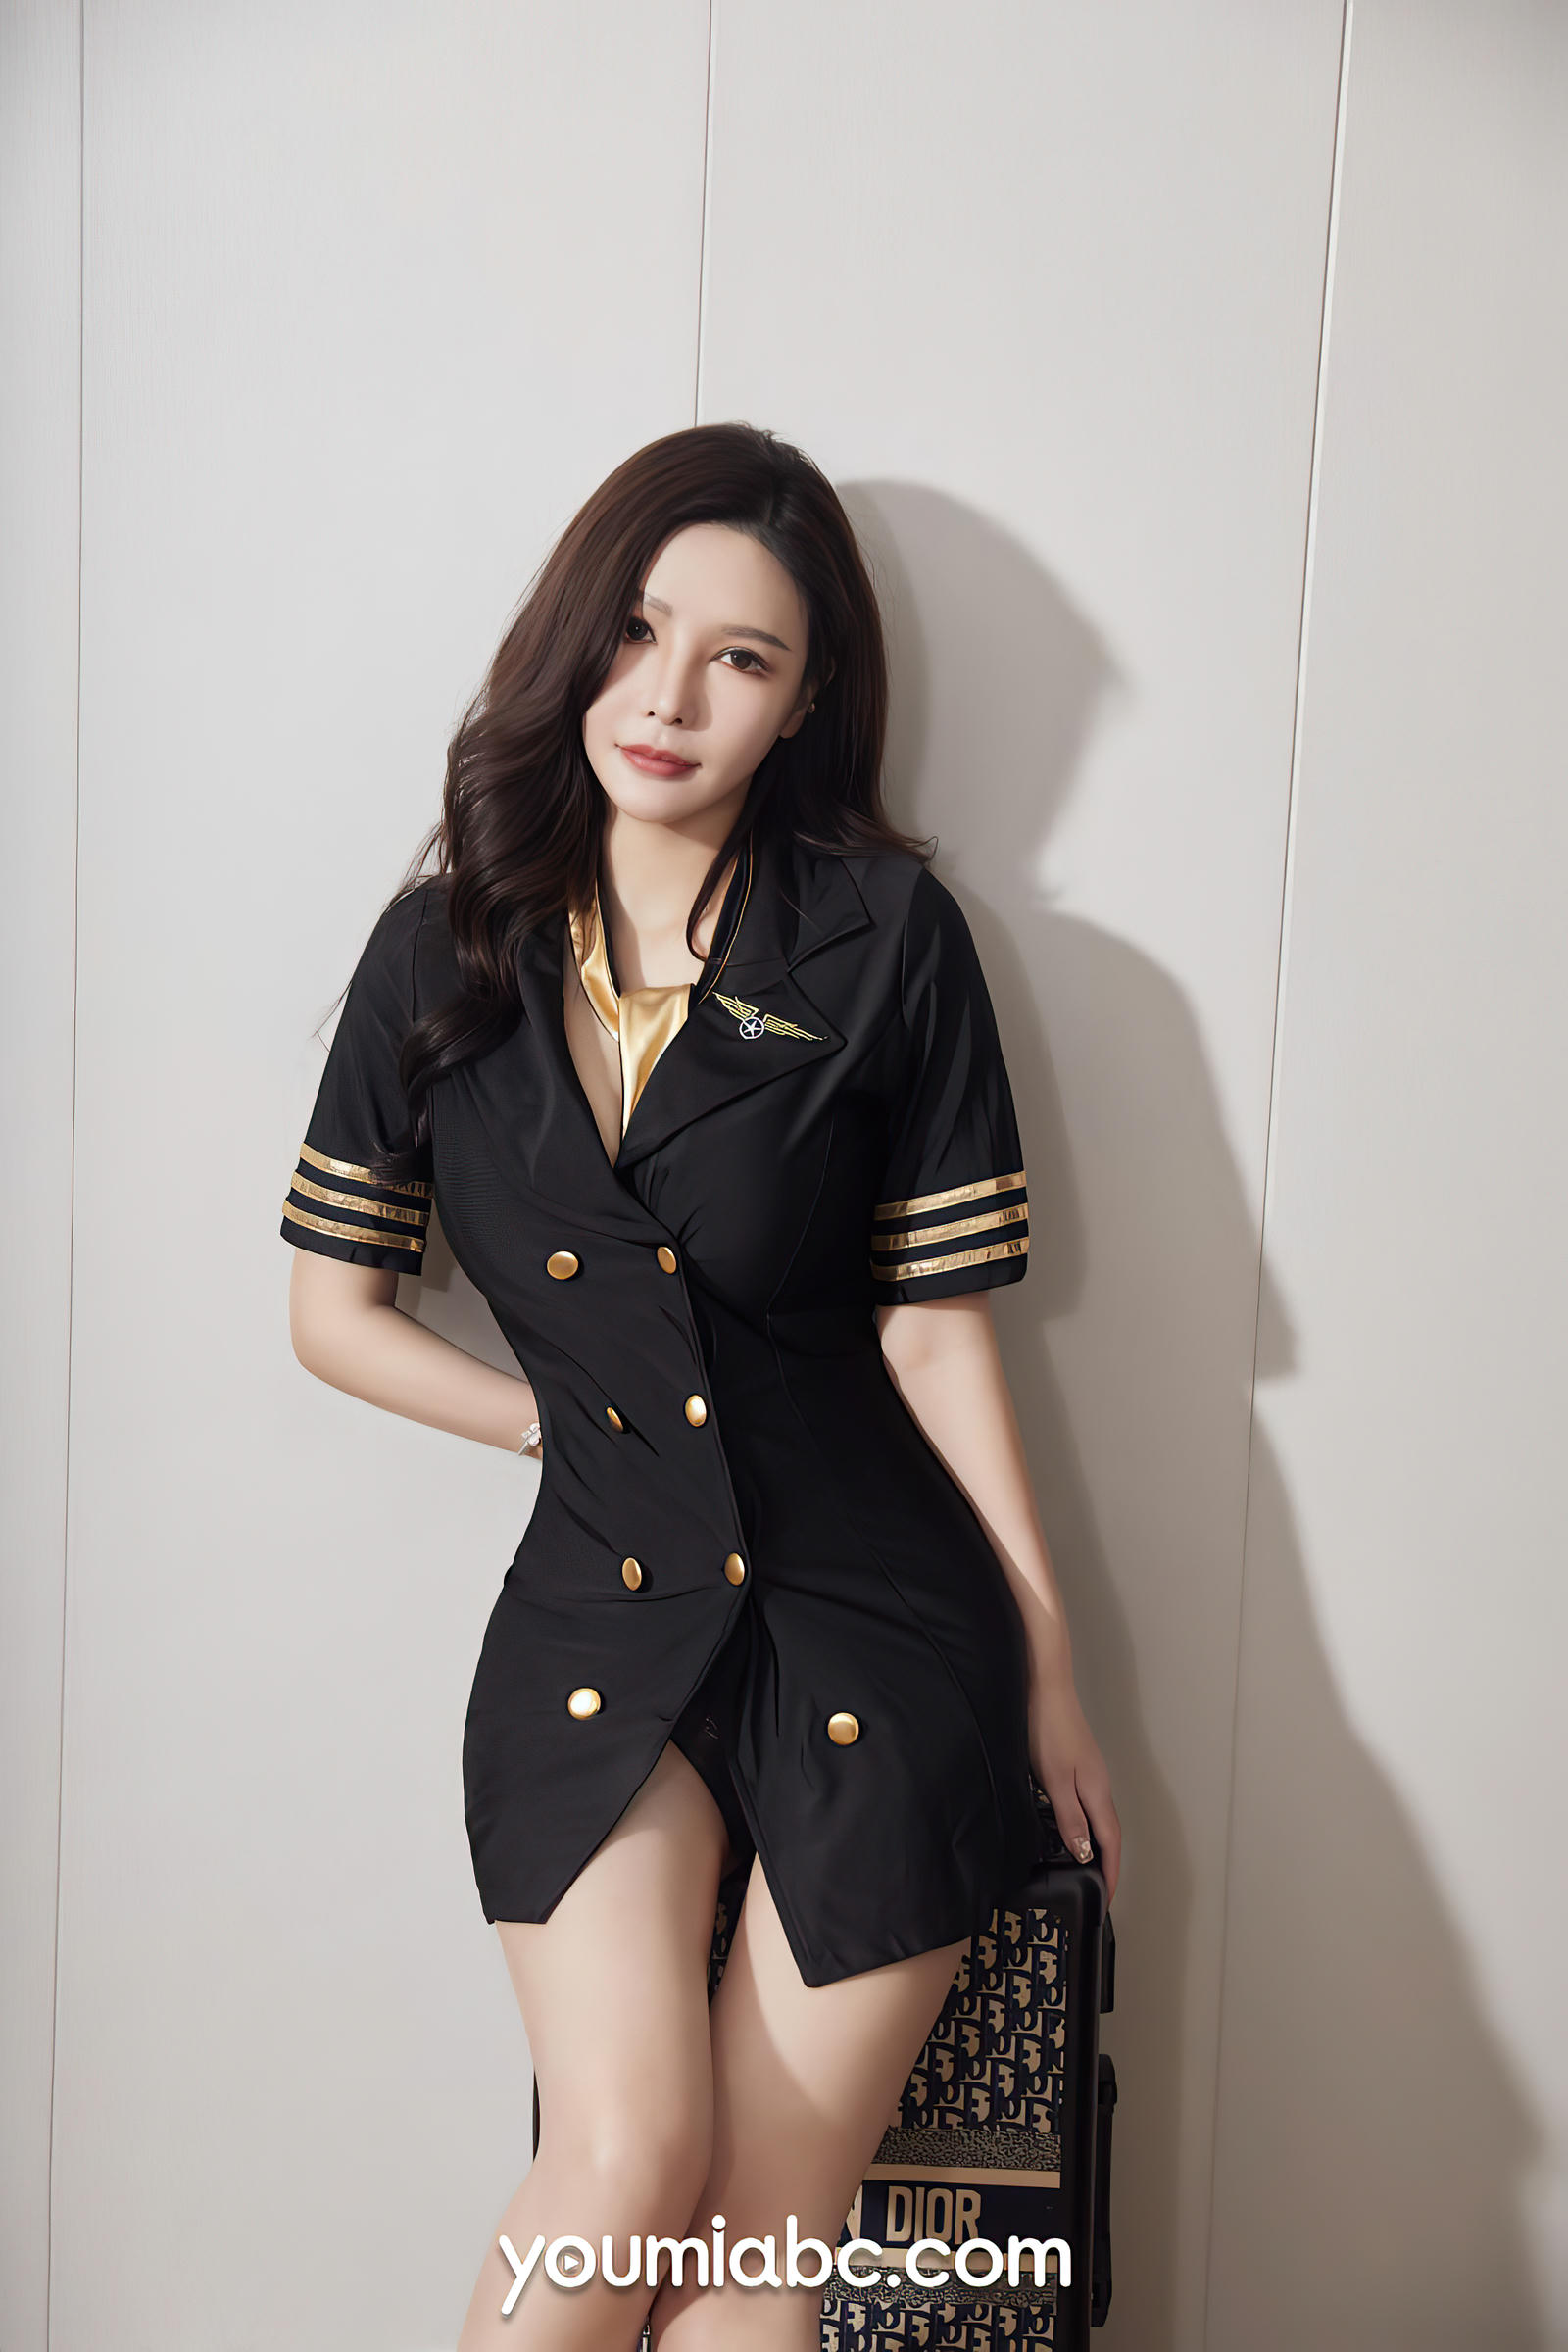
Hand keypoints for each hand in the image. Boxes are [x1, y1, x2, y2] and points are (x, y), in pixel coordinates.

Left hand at [1027, 1669, 1120, 1904]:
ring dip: (1096, 1846)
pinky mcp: (1076, 1764)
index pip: (1111, 1843)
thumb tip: (1086, 1853)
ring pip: (1098, 1818)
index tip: (1104, 1901)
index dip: (1109, 1874)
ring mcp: (1089, 1773)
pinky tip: (1068, 1829)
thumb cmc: (1047, 1729)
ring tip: (1083, 1871)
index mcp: (1097, 1792)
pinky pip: (1086, 1804)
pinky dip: (1083, 1826)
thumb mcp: (1054, 1780)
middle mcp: (1099, 1784)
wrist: (1044, 1685)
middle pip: (1109, 1833)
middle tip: (1094, 1893)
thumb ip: (1071, 1817)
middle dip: (1106, 1865)